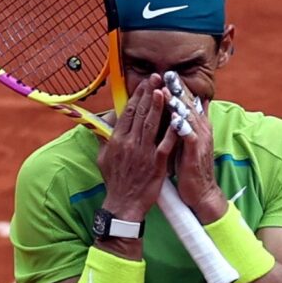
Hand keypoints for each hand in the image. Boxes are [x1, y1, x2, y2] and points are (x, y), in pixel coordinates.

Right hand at [97, 75, 177, 222]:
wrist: (123, 205)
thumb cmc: (115, 181)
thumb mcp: (103, 158)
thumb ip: (105, 139)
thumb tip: (105, 123)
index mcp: (117, 140)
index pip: (127, 113)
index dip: (136, 96)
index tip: (144, 83)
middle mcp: (129, 143)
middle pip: (140, 113)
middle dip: (148, 93)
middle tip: (156, 78)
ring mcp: (144, 153)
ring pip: (152, 124)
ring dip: (158, 106)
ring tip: (163, 90)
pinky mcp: (157, 163)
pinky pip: (166, 143)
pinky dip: (172, 130)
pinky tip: (178, 118)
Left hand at [166, 77, 226, 223]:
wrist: (201, 192)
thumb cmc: (189, 166)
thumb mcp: (185, 141)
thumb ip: (181, 124)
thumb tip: (176, 109)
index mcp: (197, 124)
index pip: (187, 101)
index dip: (178, 87)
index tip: (166, 73)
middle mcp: (201, 128)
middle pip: (190, 104)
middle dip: (178, 88)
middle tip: (168, 73)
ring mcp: (200, 139)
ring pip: (189, 117)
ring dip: (179, 103)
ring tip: (167, 90)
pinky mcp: (196, 153)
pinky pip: (190, 137)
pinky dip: (183, 126)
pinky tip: (175, 118)